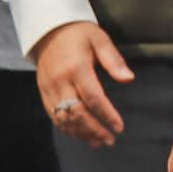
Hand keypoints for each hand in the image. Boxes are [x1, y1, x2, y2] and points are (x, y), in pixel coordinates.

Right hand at [35, 20, 133, 148]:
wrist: (49, 29)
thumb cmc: (78, 33)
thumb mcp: (99, 39)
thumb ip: (114, 60)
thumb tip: (128, 78)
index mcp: (77, 68)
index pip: (93, 98)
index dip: (107, 115)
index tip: (119, 127)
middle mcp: (61, 81)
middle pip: (78, 113)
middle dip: (95, 130)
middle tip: (110, 140)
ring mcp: (50, 88)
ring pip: (65, 118)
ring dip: (82, 133)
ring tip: (98, 142)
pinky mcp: (44, 92)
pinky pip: (54, 116)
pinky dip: (67, 128)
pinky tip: (80, 134)